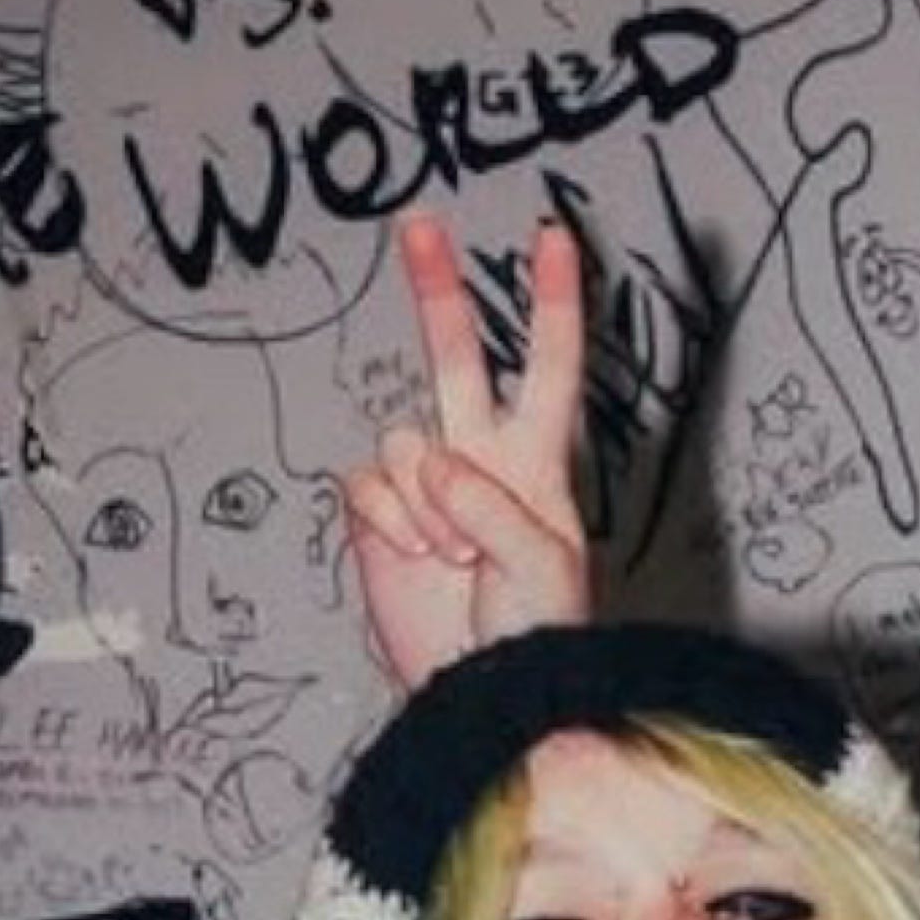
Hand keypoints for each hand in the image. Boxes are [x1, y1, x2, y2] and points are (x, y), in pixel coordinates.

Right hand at [337, 212, 594, 687]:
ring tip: (454, 560)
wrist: (483, 696)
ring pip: (402, 442)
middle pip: (453, 356)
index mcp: (535, 464)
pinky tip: (419, 564)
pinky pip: (368, 488)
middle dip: (436, 290)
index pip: (547, 368)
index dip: (551, 305)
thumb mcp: (540, 565)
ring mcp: (423, 487)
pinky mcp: (378, 515)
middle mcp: (477, 461)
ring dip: (425, 505)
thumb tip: (431, 465)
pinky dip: (392, 527)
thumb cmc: (536, 639)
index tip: (552, 238)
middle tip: (419, 223)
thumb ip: (489, 504)